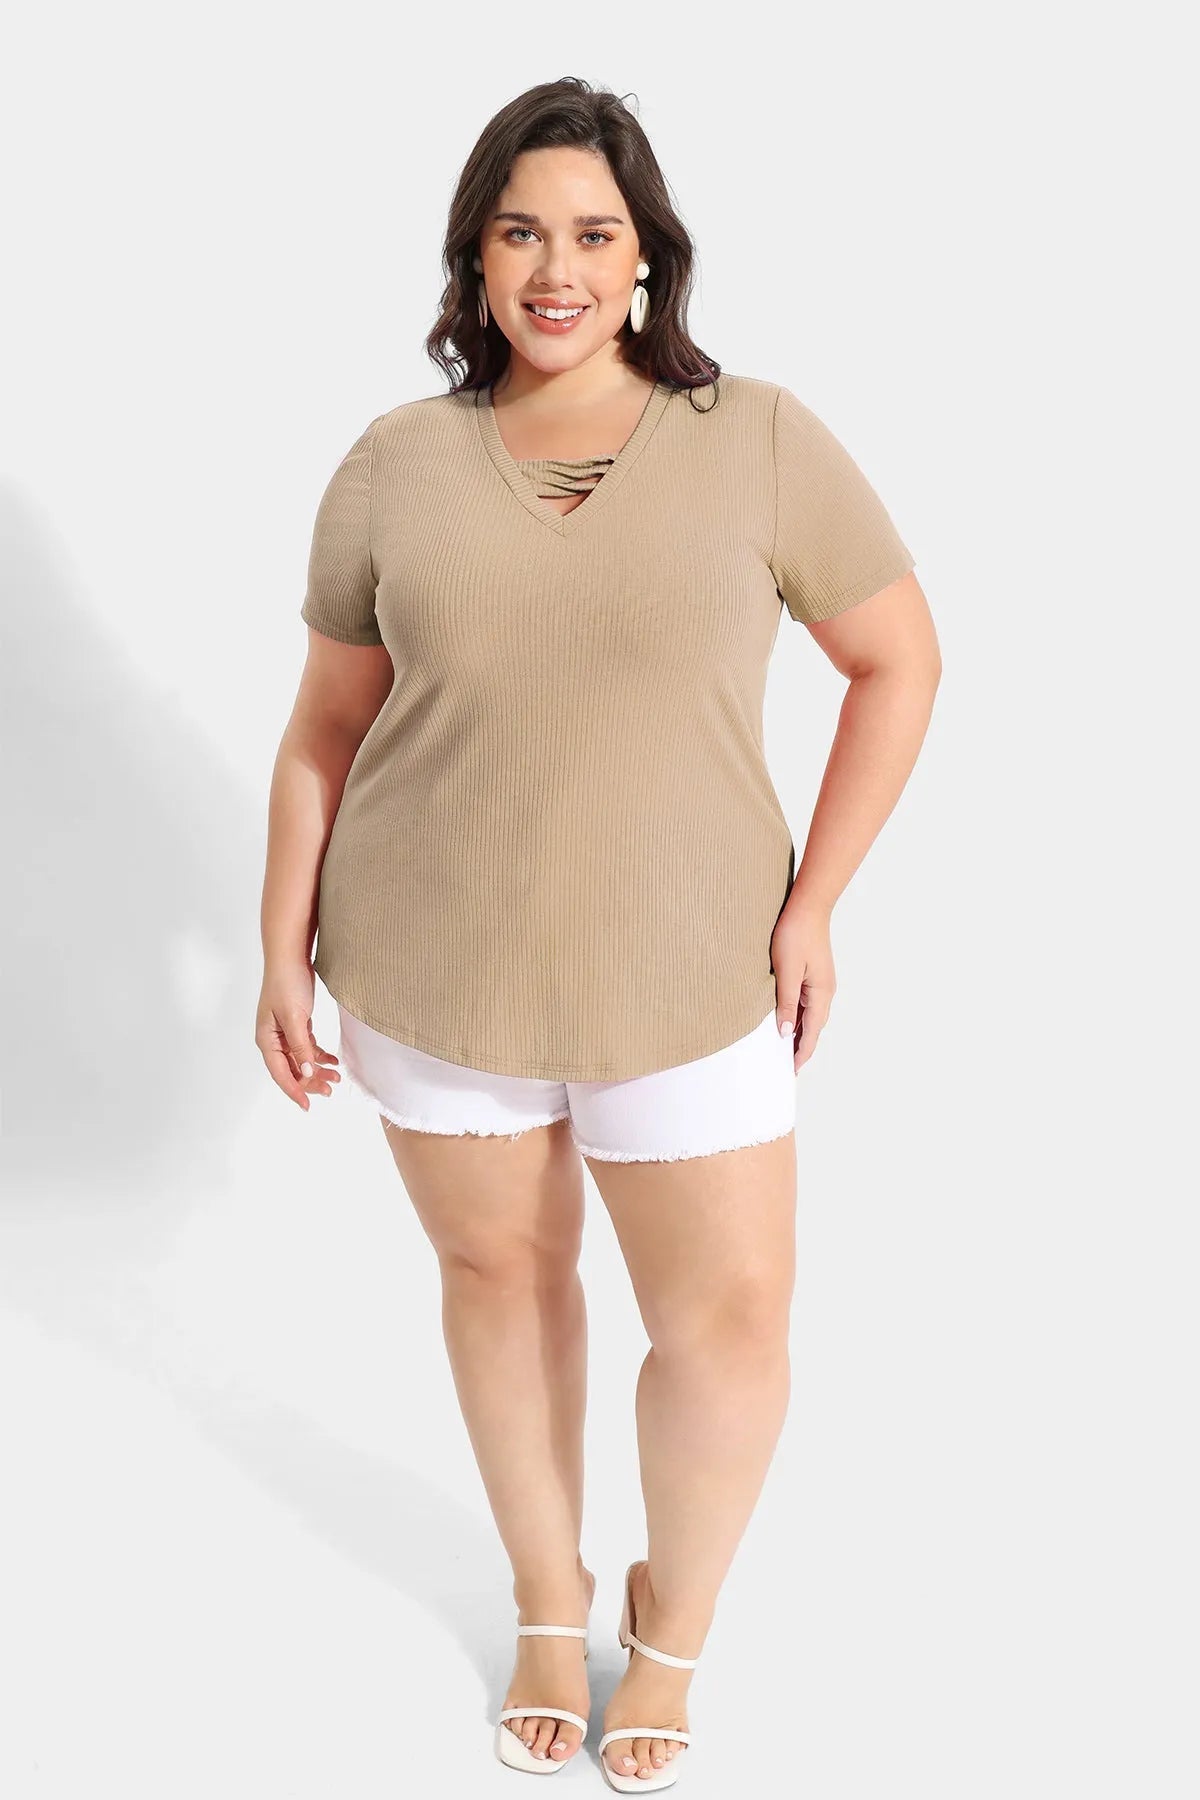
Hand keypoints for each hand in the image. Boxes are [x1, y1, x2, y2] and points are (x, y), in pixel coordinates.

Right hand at [255, 961, 340, 1110]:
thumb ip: (300, 1046)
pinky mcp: (296, 1024)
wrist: (290, 956)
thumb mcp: (295, 1017)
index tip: (308, 1105)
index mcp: (266, 1040)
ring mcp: (284, 1032)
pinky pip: (307, 1047)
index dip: (294, 1091)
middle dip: (310, 1082)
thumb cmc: (287, 983)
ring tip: (336, 1077)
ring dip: (317, 1070)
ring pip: (301, 1059)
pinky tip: (333, 1061)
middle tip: (330, 1090)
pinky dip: (319, 1055)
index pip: (280, 1073)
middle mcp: (273, 1039)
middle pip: (291, 1069)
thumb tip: (307, 1072)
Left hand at [770, 900, 835, 1072]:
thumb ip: (785, 1004)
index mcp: (821, 995)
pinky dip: (796, 1017)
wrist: (807, 906)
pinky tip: (784, 1021)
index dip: (800, 1054)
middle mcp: (824, 993)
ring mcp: (820, 984)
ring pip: (808, 1017)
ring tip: (781, 1050)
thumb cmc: (796, 934)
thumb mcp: (786, 971)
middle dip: (799, 1048)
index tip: (790, 1071)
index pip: (810, 1034)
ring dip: (797, 1033)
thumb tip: (783, 1033)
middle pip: (812, 1029)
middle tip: (783, 1067)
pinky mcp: (814, 976)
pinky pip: (805, 1004)